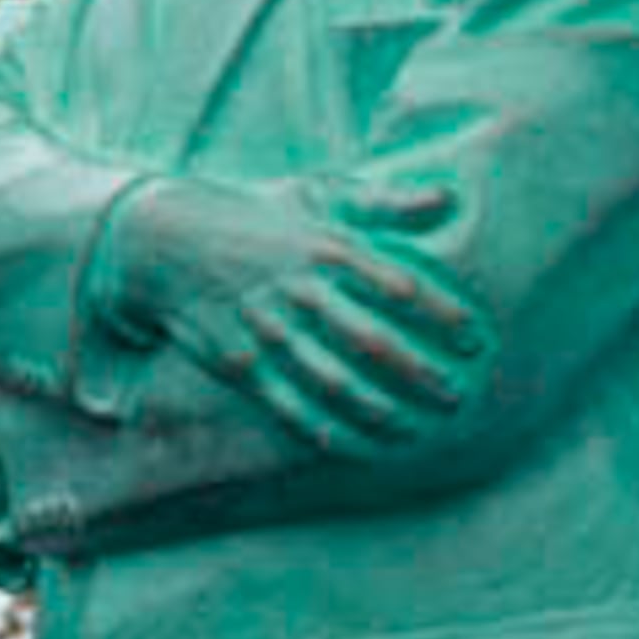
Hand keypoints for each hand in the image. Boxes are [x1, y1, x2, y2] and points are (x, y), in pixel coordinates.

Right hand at [101, 175, 484, 454]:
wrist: (165, 240)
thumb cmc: (255, 214)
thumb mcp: (317, 193)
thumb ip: (384, 202)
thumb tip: (448, 197)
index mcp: (325, 247)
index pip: (396, 284)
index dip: (439, 314)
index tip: (474, 339)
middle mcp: (298, 289)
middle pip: (370, 340)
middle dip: (417, 373)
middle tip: (453, 398)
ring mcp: (265, 329)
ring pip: (331, 379)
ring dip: (377, 409)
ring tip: (412, 430)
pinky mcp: (237, 361)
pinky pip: (286, 402)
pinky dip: (319, 428)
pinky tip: (351, 445)